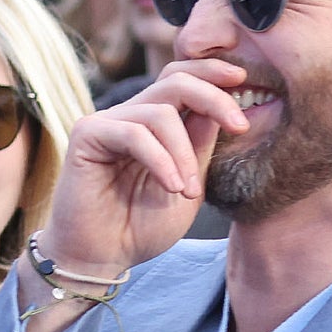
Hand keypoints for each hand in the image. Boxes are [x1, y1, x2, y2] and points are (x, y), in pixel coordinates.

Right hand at [21, 59, 249, 319]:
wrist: (101, 259)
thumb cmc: (140, 228)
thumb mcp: (188, 187)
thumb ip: (200, 148)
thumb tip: (219, 109)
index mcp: (153, 124)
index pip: (182, 79)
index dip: (212, 72)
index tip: (244, 80)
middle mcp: (129, 116)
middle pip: (175, 80)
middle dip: (214, 98)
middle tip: (240, 126)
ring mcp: (107, 123)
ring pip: (160, 112)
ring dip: (184, 153)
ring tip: (188, 191)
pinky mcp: (87, 135)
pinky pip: (135, 133)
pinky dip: (160, 160)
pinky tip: (171, 187)